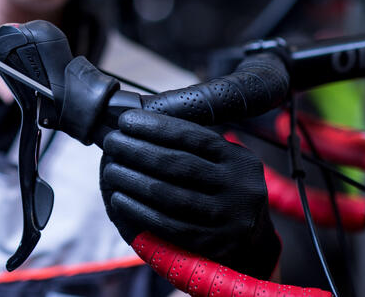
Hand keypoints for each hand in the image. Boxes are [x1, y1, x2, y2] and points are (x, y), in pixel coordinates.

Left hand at [100, 108, 280, 278]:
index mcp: (239, 160)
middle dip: (137, 150)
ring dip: (132, 179)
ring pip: (168, 195)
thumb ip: (191, 144)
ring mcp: (227, 219)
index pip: (192, 136)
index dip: (155, 126)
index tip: (126, 120)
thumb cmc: (222, 190)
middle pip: (177, 164)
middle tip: (111, 142)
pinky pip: (166, 225)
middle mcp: (238, 188)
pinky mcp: (210, 245)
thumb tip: (140, 121)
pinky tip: (119, 198)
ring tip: (110, 169)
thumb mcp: (222, 162)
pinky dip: (138, 210)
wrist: (253, 243)